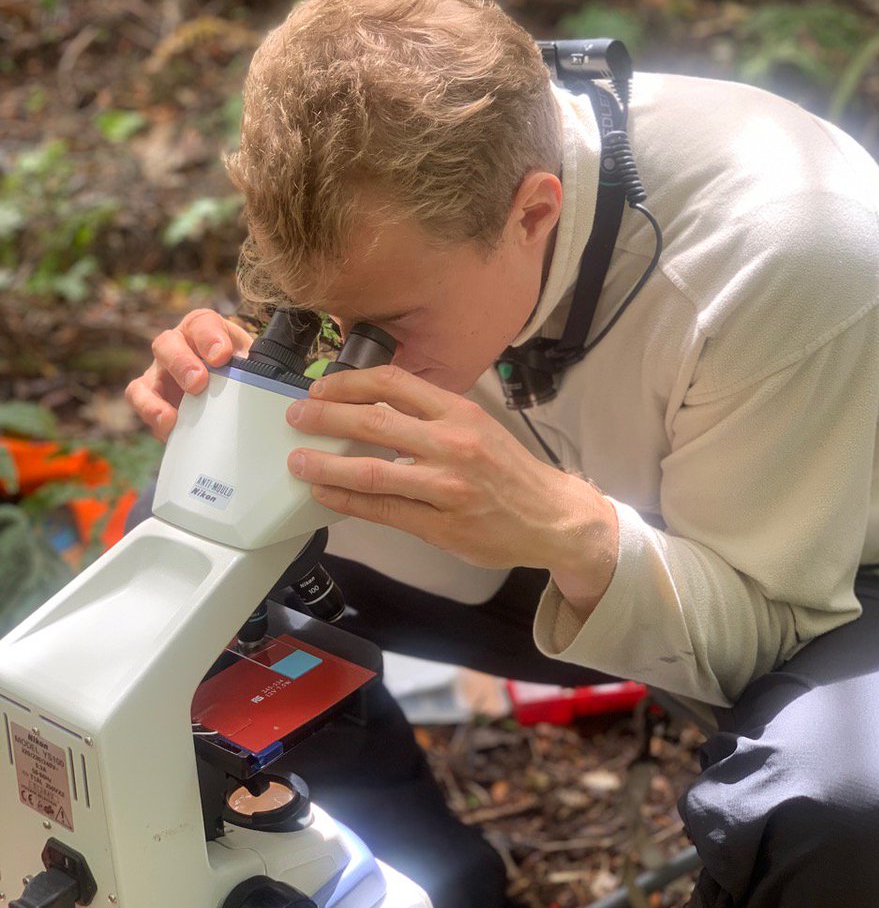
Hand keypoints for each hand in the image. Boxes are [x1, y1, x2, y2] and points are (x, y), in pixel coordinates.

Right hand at [125, 308, 253, 441]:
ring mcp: (159, 372)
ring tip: (172, 417)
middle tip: (198, 382)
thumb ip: (258, 368)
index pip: (202, 323)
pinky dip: (151, 416)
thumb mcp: (251, 363)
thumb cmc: (240, 369)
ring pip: (146, 377)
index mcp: (204, 329)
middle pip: (168, 344)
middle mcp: (177, 345)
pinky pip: (141, 403)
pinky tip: (169, 429)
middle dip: (182, 363)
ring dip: (155, 398)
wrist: (229, 390)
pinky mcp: (149, 396)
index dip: (210, 337)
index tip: (223, 356)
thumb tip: (272, 385)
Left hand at [285, 364, 616, 581]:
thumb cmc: (510, 471)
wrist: (553, 517)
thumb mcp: (477, 426)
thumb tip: (369, 408)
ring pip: (372, 470)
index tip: (322, 388)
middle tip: (296, 416)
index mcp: (460, 412)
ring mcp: (446, 487)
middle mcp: (452, 444)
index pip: (394, 382)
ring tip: (299, 460)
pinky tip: (325, 492)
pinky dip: (347, 500)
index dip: (350, 382)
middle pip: (375, 421)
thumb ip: (430, 416)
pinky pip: (383, 510)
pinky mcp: (441, 526)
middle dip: (326, 416)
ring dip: (326, 463)